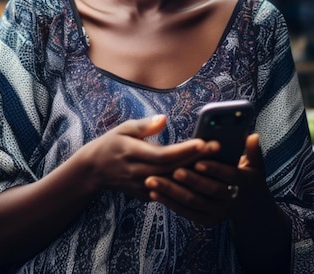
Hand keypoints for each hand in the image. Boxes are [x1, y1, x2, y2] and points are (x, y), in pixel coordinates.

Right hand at [78, 115, 215, 200]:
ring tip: (216, 161)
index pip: (163, 155)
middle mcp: (138, 173)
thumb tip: (164, 118)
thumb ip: (145, 125)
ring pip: (173, 182)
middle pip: (173, 169)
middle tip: (218, 147)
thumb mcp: (124, 128)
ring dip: (195, 173)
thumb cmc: (113, 143)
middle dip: (197, 159)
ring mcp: (142, 187)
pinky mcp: (146, 195)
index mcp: (132, 153)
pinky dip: (185, 183)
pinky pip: (169, 191)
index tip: (203, 142)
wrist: (95, 170)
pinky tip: (203, 174)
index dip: (183, 151)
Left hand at [144, 133, 268, 225]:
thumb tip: (252, 136)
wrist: (251, 209)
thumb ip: (253, 151)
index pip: (229, 176)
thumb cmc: (249, 178)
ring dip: (172, 192)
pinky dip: (170, 203)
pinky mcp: (207, 220)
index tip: (198, 161)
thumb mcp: (256, 165)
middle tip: (173, 170)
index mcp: (244, 183)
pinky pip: (186, 212)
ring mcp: (218, 213)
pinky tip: (154, 193)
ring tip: (153, 180)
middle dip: (190, 180)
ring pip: (193, 202)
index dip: (214, 169)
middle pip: (208, 190)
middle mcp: (231, 201)